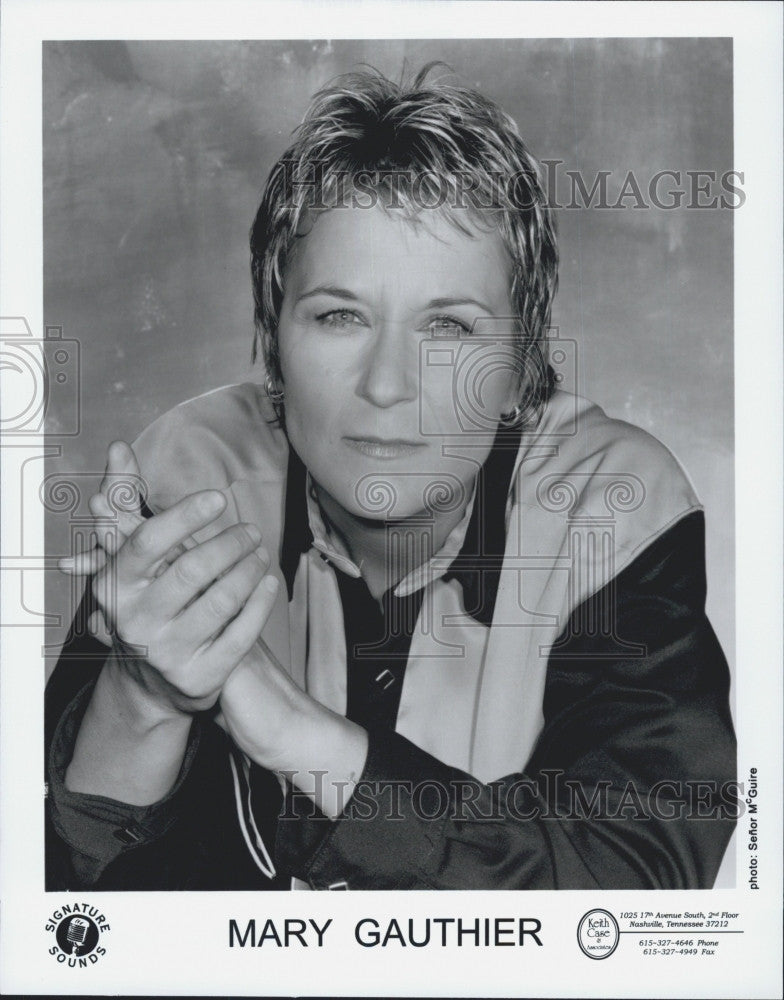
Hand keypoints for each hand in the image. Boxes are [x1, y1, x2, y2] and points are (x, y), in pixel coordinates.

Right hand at [63, 441, 278, 720]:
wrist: (151, 680)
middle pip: (191, 571)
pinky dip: (260, 603)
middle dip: (229, 543)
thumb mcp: (130, 557)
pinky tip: (267, 582)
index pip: (147, 544)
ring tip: (259, 551)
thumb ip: (125, 499)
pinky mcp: (200, 678)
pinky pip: (241, 635)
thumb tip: (118, 445)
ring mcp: (168, 654)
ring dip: (248, 569)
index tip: (217, 497)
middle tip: (251, 529)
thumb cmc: (146, 599)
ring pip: (221, 601)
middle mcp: (136, 622)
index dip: (184, 517)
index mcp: (116, 586)